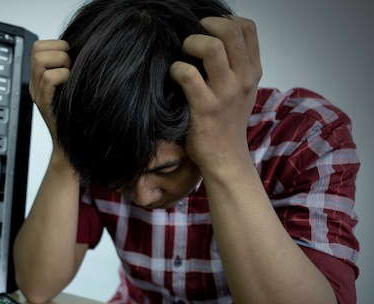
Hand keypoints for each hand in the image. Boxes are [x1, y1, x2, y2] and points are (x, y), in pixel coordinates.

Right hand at [29, 39, 70, 146]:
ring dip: (60, 63)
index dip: (55, 46)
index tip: (69, 61)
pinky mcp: (45, 103)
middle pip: (37, 50)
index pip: (38, 46)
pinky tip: (69, 86)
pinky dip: (63, 76)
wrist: (71, 144)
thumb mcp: (72, 86)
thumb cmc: (77, 115)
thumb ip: (69, 68)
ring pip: (40, 61)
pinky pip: (49, 78)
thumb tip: (79, 50)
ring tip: (69, 77)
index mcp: (40, 78)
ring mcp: (38, 93)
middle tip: (69, 69)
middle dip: (58, 52)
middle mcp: (35, 85)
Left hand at [169, 16, 261, 176]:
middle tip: (191, 39)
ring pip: (212, 48)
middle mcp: (243, 79)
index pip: (248, 28)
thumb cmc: (227, 125)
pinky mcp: (205, 108)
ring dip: (191, 43)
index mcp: (252, 71)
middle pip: (230, 30)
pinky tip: (174, 75)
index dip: (225, 20)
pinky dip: (176, 69)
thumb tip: (214, 41)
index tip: (209, 30)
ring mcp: (225, 93)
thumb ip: (236, 67)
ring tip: (183, 53)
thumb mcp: (242, 92)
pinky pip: (188, 74)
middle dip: (205, 25)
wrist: (226, 159)